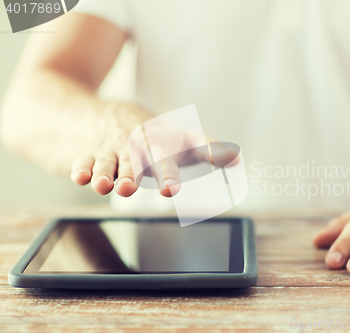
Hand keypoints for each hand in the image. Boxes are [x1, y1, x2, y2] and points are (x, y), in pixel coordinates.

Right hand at [69, 103, 236, 197]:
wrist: (102, 115)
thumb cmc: (150, 133)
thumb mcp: (178, 138)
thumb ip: (207, 148)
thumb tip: (238, 158)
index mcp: (157, 146)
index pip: (164, 161)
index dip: (168, 176)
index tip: (171, 189)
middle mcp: (133, 149)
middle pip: (132, 164)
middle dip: (130, 175)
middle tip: (129, 188)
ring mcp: (108, 152)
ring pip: (106, 164)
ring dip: (105, 174)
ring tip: (104, 185)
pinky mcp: (86, 155)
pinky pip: (82, 161)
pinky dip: (81, 168)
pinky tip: (80, 176)